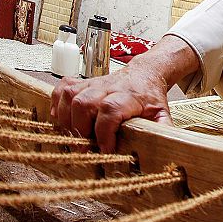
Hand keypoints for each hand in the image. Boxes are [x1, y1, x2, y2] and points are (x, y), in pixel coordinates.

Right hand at [49, 34, 198, 152]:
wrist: (145, 73)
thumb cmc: (150, 96)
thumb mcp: (162, 113)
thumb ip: (163, 130)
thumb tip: (165, 148)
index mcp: (129, 96)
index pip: (111, 109)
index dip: (104, 131)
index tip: (105, 149)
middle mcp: (109, 87)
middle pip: (85, 103)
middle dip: (81, 128)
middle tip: (86, 147)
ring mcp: (94, 84)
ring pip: (71, 95)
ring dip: (67, 119)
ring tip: (74, 135)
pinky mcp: (83, 83)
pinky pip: (62, 88)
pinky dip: (57, 103)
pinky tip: (61, 117)